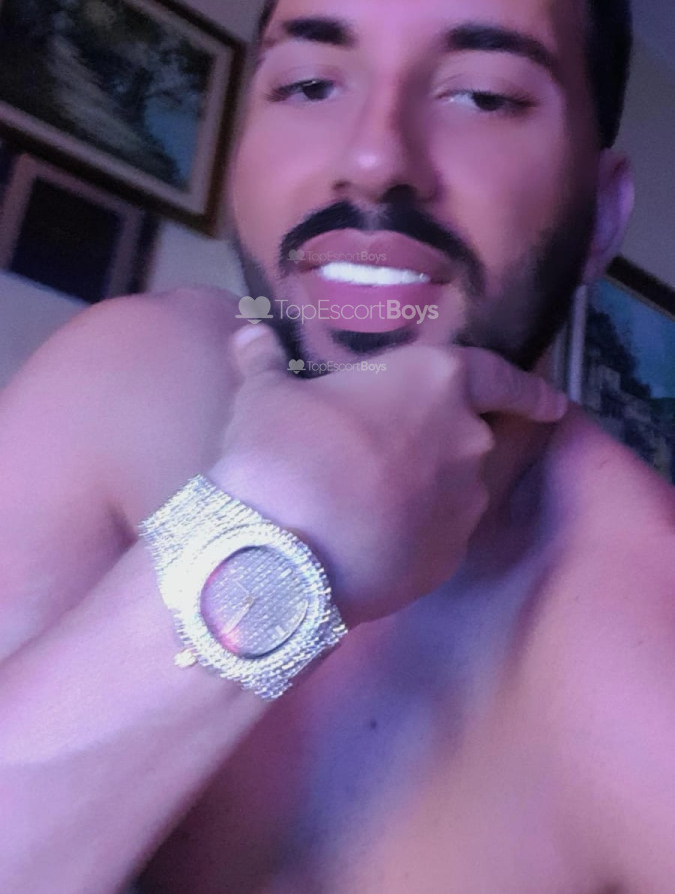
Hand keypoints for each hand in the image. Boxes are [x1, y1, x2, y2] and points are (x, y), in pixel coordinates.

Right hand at [210, 326, 566, 626]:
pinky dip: (414, 531)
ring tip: (372, 496)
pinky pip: (436, 535)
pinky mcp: (446, 559)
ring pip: (455, 488)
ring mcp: (462, 505)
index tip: (553, 401)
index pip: (499, 376)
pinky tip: (372, 536)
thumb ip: (264, 360)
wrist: (284, 553)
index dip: (527, 389)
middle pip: (470, 433)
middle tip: (394, 445)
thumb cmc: (284, 451)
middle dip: (441, 439)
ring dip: (425, 487)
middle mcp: (466, 440)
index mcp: (436, 381)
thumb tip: (249, 334)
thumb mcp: (263, 396)